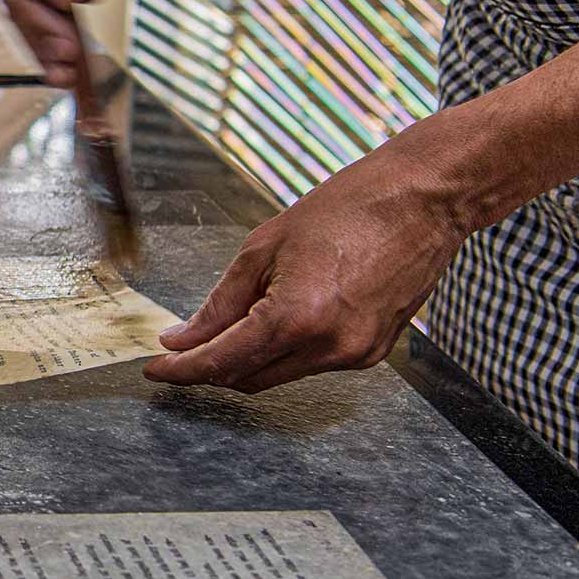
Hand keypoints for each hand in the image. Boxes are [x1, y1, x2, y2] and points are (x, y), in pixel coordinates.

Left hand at [144, 133, 472, 392]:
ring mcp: (354, 355)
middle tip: (182, 347)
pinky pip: (311, 364)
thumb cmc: (346, 208)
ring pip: (279, 376)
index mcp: (296, 317)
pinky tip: (282, 316)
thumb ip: (220, 303)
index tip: (155, 370)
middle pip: (247, 378)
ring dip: (248, 358)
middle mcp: (328, 347)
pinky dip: (285, 350)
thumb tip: (182, 339)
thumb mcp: (264, 247)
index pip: (222, 362)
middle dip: (210, 367)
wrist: (424, 200)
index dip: (182, 371)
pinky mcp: (372, 354)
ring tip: (236, 318)